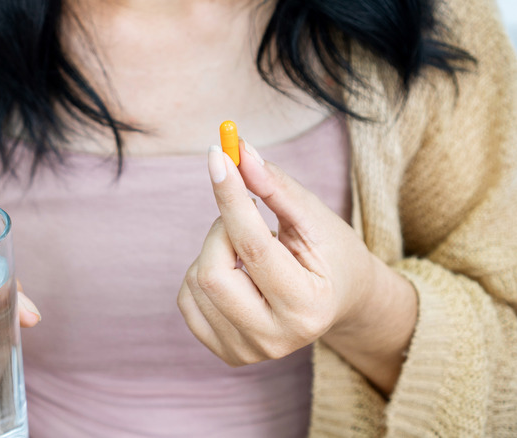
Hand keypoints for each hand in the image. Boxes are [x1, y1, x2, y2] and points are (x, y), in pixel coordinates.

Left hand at [177, 140, 415, 393]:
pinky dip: (203, 272)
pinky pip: (187, 299)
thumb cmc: (330, 254)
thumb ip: (275, 187)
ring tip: (251, 251)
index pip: (254, 247)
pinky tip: (237, 272)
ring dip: (215, 249)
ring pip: (198, 281)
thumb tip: (238, 153)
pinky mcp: (226, 352)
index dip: (231, 197)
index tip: (218, 156)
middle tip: (245, 213)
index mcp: (307, 306)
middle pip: (213, 272)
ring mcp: (248, 351)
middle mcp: (276, 339)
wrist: (341, 302)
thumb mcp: (313, 218)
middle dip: (221, 228)